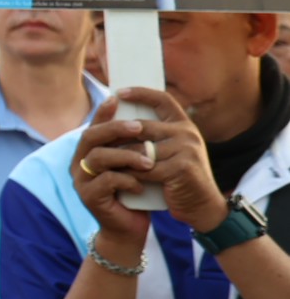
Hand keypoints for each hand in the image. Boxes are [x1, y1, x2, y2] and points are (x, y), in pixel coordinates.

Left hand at [73, 88, 226, 237]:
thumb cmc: (179, 178)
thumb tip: (119, 120)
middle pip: (141, 127)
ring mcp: (186, 150)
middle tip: (97, 141)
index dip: (141, 93)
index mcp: (184, 126)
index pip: (163, 100)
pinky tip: (118, 177)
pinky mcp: (181, 168)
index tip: (119, 92)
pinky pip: (145, 168)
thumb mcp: (170, 152)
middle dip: (117, 136)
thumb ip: (154, 137)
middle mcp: (187, 133)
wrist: (202, 206)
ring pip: (139, 149)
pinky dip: (129, 174)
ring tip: (103, 161)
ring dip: (120, 157)